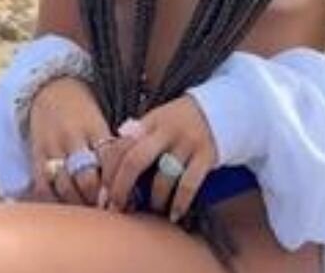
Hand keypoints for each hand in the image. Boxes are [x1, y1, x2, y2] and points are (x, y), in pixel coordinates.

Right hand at [27, 76, 111, 205]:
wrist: (50, 88)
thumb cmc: (82, 109)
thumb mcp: (100, 120)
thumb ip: (110, 146)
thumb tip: (128, 178)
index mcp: (94, 126)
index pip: (109, 159)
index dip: (116, 182)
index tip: (122, 197)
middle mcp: (72, 137)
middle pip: (86, 178)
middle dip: (97, 199)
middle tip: (105, 210)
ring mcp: (52, 147)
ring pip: (64, 186)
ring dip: (78, 204)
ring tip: (87, 213)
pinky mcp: (36, 155)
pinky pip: (42, 186)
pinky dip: (53, 200)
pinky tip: (64, 206)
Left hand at [102, 95, 217, 223]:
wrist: (221, 109)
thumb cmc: (181, 120)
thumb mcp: (158, 120)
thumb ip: (137, 136)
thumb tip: (109, 161)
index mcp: (150, 121)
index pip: (121, 145)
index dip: (109, 171)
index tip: (103, 192)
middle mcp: (166, 130)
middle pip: (135, 160)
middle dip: (121, 188)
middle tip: (116, 208)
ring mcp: (186, 143)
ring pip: (163, 177)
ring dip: (154, 199)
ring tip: (151, 209)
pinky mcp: (205, 155)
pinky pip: (189, 184)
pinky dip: (180, 203)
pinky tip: (174, 214)